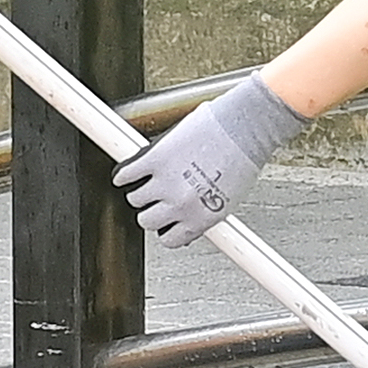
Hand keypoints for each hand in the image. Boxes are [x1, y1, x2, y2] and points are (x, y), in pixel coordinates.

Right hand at [113, 72, 307, 244]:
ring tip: (149, 180)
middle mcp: (181, 204)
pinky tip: (127, 172)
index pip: (170, 239)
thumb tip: (190, 221)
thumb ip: (204, 213)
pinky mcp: (155, 159)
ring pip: (135, 198)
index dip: (166, 228)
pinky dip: (123, 174)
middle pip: (147, 220)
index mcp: (201, 219)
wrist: (244, 127)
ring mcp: (165, 182)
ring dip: (140, 190)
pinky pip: (126, 174)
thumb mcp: (228, 199)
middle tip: (156, 199)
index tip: (165, 222)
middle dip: (152, 210)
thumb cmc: (244, 158)